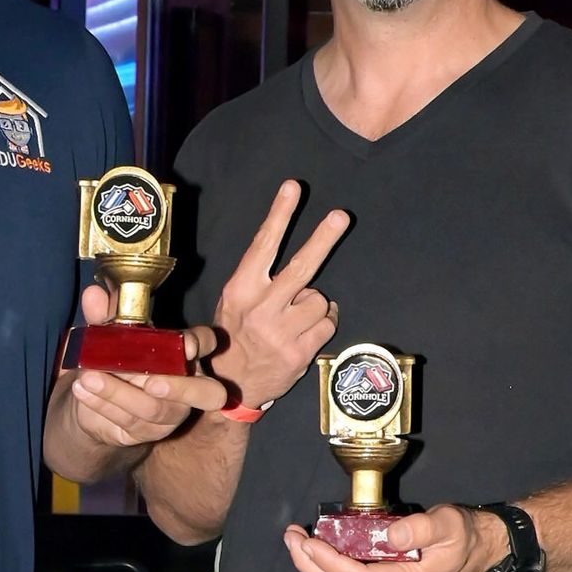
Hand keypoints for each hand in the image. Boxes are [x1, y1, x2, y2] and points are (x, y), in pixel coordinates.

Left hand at [65, 289, 226, 451]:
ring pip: (155, 408)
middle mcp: (189, 386)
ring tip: (88, 377)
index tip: (187, 345)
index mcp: (185, 354)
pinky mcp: (149, 432)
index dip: (202, 344)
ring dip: (119, 393)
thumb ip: (106, 317)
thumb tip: (93, 294)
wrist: (94, 400)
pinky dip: (103, 403)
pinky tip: (82, 390)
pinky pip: (129, 420)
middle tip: (151, 382)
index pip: (207, 343)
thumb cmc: (115, 360)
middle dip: (181, 388)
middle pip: (209, 394)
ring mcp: (171, 413)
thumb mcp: (110, 336)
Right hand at [209, 181, 347, 406]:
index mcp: (241, 289)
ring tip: (297, 318)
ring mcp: (280, 333)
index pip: (264, 245)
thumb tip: (293, 248)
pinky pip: (327, 324)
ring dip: (315, 305)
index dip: (280, 214)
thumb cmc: (236, 334)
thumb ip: (259, 276)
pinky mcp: (298, 353)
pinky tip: (306, 332)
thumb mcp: (235, 300)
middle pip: (301, 268)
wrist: (230, 384)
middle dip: (323, 238)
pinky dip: (323, 324)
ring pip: (320, 300)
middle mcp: (260, 309)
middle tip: (341, 216)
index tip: (293, 187)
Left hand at [284, 504, 505, 571]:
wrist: (478, 553)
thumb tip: (391, 535)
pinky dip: (329, 571)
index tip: (308, 541)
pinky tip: (316, 552)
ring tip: (296, 542)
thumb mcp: (449, 523)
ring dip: (315, 569)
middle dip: (310, 566)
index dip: (329, 562)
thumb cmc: (463, 535)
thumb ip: (422, 528)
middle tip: (291, 538)